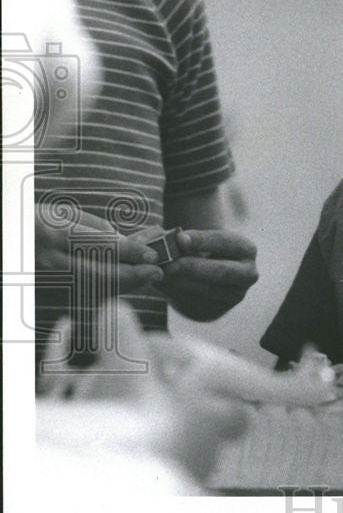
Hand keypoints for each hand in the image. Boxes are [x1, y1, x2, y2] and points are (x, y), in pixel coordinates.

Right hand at [35, 205, 162, 293]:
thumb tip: (124, 243)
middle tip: (156, 272)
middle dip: (134, 276)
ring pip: (95, 291)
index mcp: (53, 235)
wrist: (7, 241)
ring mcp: (45, 283)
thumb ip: (94, 228)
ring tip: (144, 277)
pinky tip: (121, 285)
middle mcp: (49, 262)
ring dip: (124, 286)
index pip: (102, 247)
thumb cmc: (32, 223)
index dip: (132, 252)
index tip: (153, 255)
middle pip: (101, 275)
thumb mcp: (60, 214)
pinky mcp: (44, 298)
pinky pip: (82, 298)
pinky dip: (106, 292)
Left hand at [156, 229, 258, 320]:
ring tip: (158, 273)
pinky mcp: (215, 311)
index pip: (224, 243)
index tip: (180, 238)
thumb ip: (185, 239)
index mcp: (246, 250)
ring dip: (180, 282)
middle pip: (221, 272)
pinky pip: (194, 304)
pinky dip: (174, 294)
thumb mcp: (199, 238)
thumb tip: (168, 243)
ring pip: (206, 291)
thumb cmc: (200, 247)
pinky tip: (161, 284)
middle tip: (169, 264)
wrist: (205, 269)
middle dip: (193, 268)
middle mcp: (247, 275)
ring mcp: (233, 296)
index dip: (202, 241)